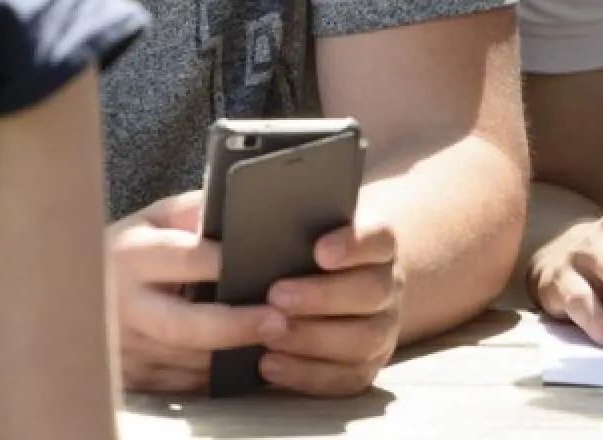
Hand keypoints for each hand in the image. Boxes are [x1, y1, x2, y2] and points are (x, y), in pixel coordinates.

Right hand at [108, 191, 288, 392]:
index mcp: (130, 257)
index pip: (187, 259)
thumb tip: (242, 210)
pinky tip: (248, 360)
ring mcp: (127, 349)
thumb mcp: (151, 220)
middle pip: (184, 326)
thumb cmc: (127, 252)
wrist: (70, 298)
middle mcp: (124, 307)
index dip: (228, 263)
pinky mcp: (134, 379)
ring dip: (236, 354)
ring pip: (192, 361)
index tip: (268, 265)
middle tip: (278, 322)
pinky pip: (188, 382)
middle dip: (235, 325)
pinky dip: (220, 373)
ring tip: (278, 341)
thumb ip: (193, 213)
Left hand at [258, 219, 402, 395]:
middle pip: (372, 290)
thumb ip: (270, 224)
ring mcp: (382, 328)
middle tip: (276, 295)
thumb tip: (215, 224)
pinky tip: (270, 365)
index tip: (320, 250)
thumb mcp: (293, 232)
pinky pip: (346, 378)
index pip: (379, 238)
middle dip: (323, 296)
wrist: (329, 292)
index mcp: (376, 246)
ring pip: (365, 339)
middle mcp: (386, 285)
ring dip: (313, 338)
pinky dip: (307, 374)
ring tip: (269, 335)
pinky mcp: (365, 365)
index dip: (354, 244)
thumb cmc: (302, 254)